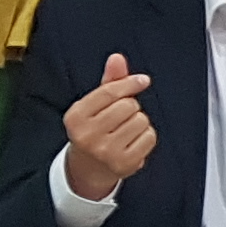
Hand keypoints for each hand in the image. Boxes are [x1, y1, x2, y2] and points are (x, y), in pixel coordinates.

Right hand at [62, 52, 158, 200]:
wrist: (89, 168)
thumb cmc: (94, 130)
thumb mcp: (95, 106)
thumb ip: (109, 81)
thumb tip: (117, 58)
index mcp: (76, 117)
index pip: (109, 92)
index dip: (129, 82)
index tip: (142, 80)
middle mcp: (87, 135)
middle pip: (128, 105)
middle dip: (130, 107)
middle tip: (120, 118)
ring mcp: (105, 151)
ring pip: (141, 120)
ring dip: (139, 122)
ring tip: (125, 131)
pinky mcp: (123, 164)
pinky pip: (149, 137)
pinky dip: (146, 137)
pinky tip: (132, 142)